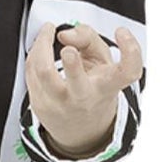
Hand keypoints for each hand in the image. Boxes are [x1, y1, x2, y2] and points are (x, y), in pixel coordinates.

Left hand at [25, 22, 142, 158]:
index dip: (130, 50)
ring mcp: (59, 104)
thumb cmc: (93, 87)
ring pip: (42, 71)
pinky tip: (41, 48)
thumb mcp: (101, 62)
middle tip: (68, 48)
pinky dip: (35, 54)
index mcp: (106, 86)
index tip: (121, 31)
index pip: (127, 72)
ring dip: (42, 44)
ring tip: (48, 31)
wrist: (80, 130)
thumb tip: (63, 34)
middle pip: (77, 83)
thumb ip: (87, 38)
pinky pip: (31, 72)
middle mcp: (84, 98)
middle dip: (72, 64)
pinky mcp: (39, 105)